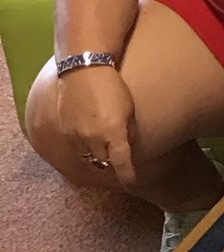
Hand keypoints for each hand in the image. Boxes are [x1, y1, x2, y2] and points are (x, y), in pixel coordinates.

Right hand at [57, 64, 136, 185]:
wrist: (83, 69)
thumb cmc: (113, 86)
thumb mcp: (129, 109)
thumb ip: (127, 130)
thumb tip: (127, 146)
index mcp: (113, 133)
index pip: (120, 164)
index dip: (126, 176)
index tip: (131, 183)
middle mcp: (93, 138)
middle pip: (102, 163)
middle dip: (111, 165)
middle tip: (118, 165)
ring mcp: (76, 135)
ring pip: (86, 157)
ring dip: (95, 157)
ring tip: (102, 154)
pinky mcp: (64, 129)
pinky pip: (74, 146)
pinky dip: (83, 147)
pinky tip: (88, 141)